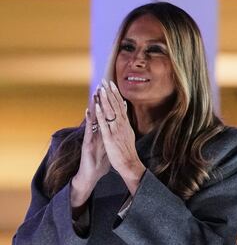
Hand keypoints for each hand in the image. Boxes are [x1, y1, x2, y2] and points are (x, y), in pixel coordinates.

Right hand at [70, 93, 109, 210]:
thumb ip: (111, 136)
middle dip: (102, 100)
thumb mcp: (108, 145)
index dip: (110, 104)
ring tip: (96, 93)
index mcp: (103, 132)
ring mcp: (91, 136)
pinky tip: (89, 111)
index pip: (107, 115)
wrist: (91, 173)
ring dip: (94, 105)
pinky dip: (89, 120)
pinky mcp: (87, 143)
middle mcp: (96, 132)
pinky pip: (89, 130)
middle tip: (103, 85)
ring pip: (93, 118)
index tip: (113, 91)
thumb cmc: (99, 159)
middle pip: (99, 113)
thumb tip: (118, 129)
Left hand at [95, 79, 145, 194]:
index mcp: (125, 124)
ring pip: (110, 112)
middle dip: (110, 93)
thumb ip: (126, 123)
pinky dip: (101, 115)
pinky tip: (98, 106)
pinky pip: (104, 125)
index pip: (120, 105)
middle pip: (116, 105)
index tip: (111, 84)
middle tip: (105, 81)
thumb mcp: (129, 134)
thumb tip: (125, 113)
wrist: (130, 164)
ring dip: (105, 100)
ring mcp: (116, 130)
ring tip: (101, 88)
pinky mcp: (110, 138)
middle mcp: (122, 125)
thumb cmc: (128, 151)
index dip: (115, 94)